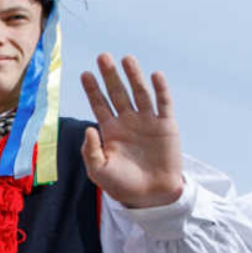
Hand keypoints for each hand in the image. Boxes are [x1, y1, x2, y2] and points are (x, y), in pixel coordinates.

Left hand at [80, 54, 183, 208]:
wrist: (150, 195)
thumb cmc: (121, 184)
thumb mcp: (98, 170)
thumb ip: (90, 151)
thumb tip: (88, 128)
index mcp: (110, 130)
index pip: (100, 104)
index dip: (93, 90)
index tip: (84, 74)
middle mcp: (128, 121)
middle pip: (118, 93)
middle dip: (110, 75)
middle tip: (103, 56)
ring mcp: (148, 122)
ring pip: (140, 93)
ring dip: (134, 76)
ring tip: (126, 59)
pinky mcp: (166, 126)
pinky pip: (164, 104)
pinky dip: (161, 90)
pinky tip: (155, 75)